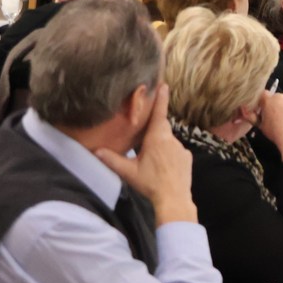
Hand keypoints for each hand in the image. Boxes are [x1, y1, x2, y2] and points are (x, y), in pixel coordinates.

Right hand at [95, 85, 195, 224]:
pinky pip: (175, 151)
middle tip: (144, 131)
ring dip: (159, 144)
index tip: (163, 84)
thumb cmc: (150, 183)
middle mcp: (171, 139)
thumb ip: (112, 160)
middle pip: (161, 128)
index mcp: (157, 138)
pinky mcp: (187, 158)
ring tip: (150, 159)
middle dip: (153, 127)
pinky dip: (168, 154)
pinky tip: (161, 167)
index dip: (161, 99)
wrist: (174, 198)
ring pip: (167, 141)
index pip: (159, 113)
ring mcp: (181, 149)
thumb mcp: (129, 172)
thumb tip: (96, 150)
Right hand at [258, 91, 282, 161]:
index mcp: (269, 102)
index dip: (263, 101)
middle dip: (275, 104)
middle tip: (278, 116)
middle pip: (275, 97)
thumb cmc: (277, 135)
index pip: (262, 94)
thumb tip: (243, 109)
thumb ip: (251, 116)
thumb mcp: (261, 126)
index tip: (265, 108)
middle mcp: (280, 96)